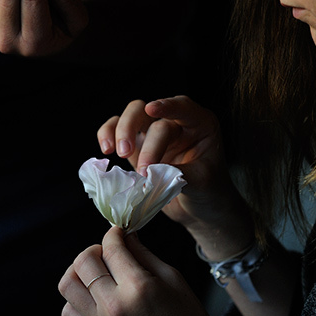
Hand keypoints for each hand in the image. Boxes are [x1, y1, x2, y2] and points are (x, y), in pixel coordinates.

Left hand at [58, 226, 212, 315]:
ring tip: (98, 275)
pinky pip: (70, 312)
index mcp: (137, 289)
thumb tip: (126, 236)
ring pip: (68, 286)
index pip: (111, 248)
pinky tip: (97, 298)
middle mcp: (113, 307)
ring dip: (81, 274)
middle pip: (82, 263)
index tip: (118, 232)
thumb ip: (144, 255)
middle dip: (95, 250)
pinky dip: (78, 300)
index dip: (113, 234)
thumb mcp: (173, 281)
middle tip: (109, 252)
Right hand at [96, 96, 230, 226]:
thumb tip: (154, 169)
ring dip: (121, 131)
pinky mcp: (137, 145)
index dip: (167, 105)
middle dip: (135, 128)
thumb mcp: (202, 183)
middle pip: (149, 112)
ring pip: (132, 116)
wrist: (198, 209)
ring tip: (118, 154)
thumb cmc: (209, 191)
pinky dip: (107, 135)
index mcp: (200, 125)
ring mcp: (153, 133)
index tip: (151, 108)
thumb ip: (180, 173)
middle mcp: (175, 123)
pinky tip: (106, 150)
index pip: (183, 108)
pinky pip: (117, 130)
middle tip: (127, 154)